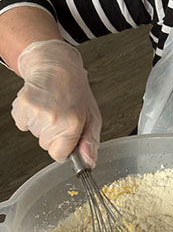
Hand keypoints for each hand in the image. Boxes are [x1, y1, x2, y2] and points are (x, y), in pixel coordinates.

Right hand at [10, 40, 100, 166]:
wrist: (58, 68)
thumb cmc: (77, 92)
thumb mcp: (92, 117)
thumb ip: (90, 143)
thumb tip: (89, 163)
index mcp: (72, 123)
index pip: (59, 155)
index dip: (64, 146)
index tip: (68, 132)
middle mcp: (53, 119)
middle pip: (46, 145)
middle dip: (54, 134)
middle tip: (62, 114)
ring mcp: (35, 114)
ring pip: (35, 135)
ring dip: (42, 125)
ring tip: (53, 106)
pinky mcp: (21, 108)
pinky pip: (23, 125)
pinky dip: (30, 117)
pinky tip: (41, 104)